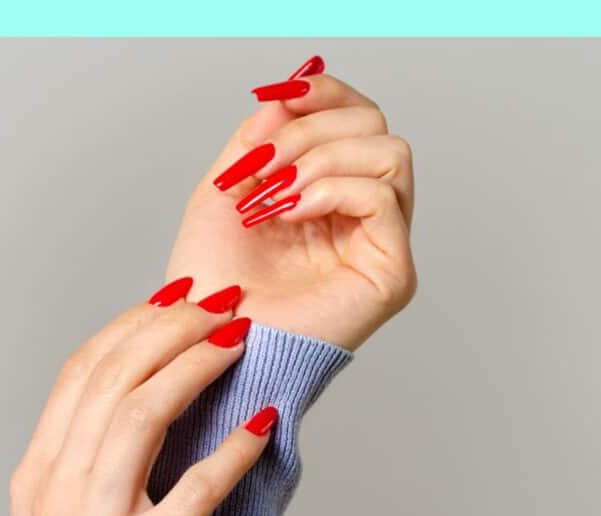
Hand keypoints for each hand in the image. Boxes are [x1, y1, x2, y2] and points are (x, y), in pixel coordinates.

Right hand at [0, 280, 277, 515]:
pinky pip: (194, 492)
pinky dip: (233, 453)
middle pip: (114, 377)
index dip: (132, 324)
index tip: (175, 298)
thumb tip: (133, 411)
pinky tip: (264, 426)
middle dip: (172, 327)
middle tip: (220, 305)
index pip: (82, 371)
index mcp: (38, 472)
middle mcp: (58, 488)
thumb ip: (83, 467)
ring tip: (239, 339)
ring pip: (142, 414)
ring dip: (197, 365)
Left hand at [167, 56, 416, 350]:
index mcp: (328, 193)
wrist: (209, 340)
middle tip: (261, 168)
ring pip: (389, 151)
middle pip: (373, 125)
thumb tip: (293, 89)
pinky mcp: (391, 270)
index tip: (279, 93)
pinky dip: (333, 188)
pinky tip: (294, 212)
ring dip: (320, 159)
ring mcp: (380, 242)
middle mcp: (361, 215)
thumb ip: (262, 136)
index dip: (323, 92)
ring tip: (275, 196)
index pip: (354, 118)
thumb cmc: (214, 280)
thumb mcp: (227, 186)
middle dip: (309, 130)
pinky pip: (383, 195)